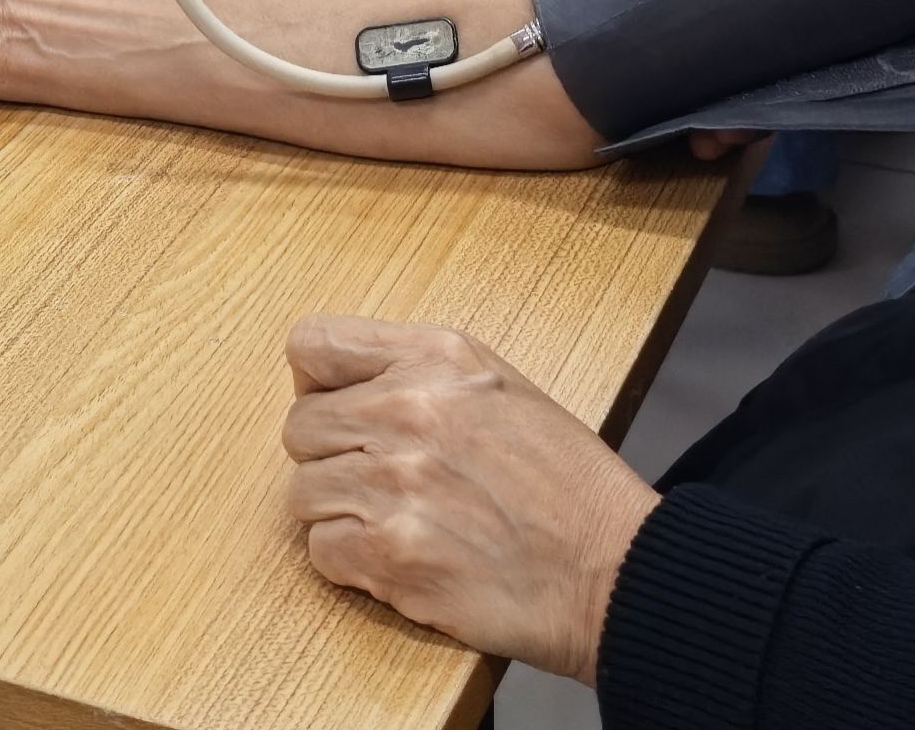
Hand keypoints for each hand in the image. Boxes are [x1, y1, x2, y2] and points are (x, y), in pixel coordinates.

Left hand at [280, 317, 659, 681]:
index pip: (312, 345)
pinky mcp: (390, 553)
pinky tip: (404, 559)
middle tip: (382, 483)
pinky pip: (322, 551)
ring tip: (400, 524)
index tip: (343, 412)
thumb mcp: (501, 387)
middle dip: (333, 459)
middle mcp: (408, 409)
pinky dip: (353, 564)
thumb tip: (342, 388)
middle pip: (299, 427)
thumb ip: (418, 374)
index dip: (318, 385)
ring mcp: (394, 482)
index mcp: (436, 357)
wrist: (614, 569)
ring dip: (342, 514)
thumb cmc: (568, 486)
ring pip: (304, 493)